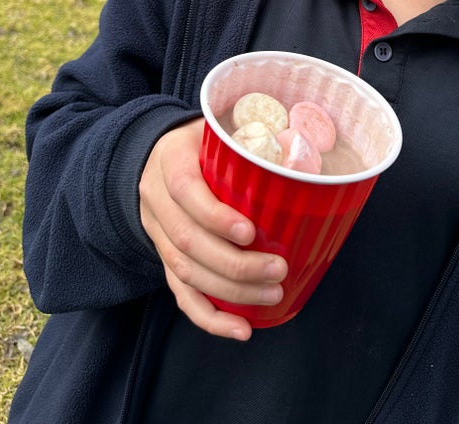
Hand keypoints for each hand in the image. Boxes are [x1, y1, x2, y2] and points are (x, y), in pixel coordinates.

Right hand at [139, 117, 286, 340]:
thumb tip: (302, 158)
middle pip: (188, 241)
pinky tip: (240, 330)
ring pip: (186, 272)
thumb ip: (249, 140)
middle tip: (278, 269)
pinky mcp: (164, 258)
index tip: (251, 231)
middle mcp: (157, 199)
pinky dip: (210, 318)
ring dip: (230, 292)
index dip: (216, 216)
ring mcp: (157, 232)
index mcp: (170, 160)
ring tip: (272, 295)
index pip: (186, 191)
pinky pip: (180, 294)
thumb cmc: (202, 141)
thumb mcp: (217, 128)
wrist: (156, 155)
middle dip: (235, 264)